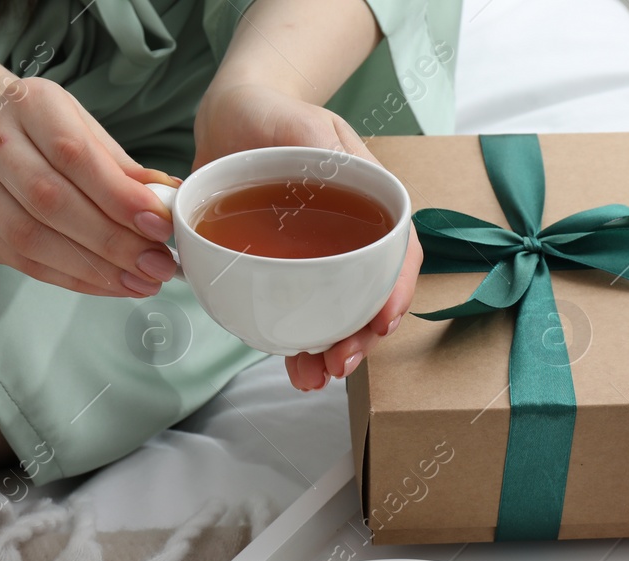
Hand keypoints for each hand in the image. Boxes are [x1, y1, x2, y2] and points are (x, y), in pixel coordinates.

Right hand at [0, 77, 180, 296]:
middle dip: (113, 241)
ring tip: (141, 281)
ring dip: (95, 269)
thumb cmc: (45, 131)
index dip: (119, 196)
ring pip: (34, 238)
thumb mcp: (86, 129)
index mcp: (28, 105)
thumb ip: (124, 168)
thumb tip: (169, 201)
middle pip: (52, 201)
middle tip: (157, 264)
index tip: (159, 225)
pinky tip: (111, 284)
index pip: (74, 155)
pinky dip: (75, 279)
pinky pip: (27, 263)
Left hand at [194, 82, 420, 390]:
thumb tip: (331, 172)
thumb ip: (316, 143)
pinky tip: (293, 365)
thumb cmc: (273, 115)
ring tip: (312, 376)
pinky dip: (298, 345)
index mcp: (370, 203)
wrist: (229, 123)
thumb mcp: (302, 121)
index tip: (383, 320)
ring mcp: (317, 261)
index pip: (400, 251)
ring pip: (337, 316)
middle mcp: (350, 239)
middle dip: (362, 339)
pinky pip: (297, 314)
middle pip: (371, 297)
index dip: (397, 289)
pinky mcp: (283, 273)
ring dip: (331, 352)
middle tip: (340, 363)